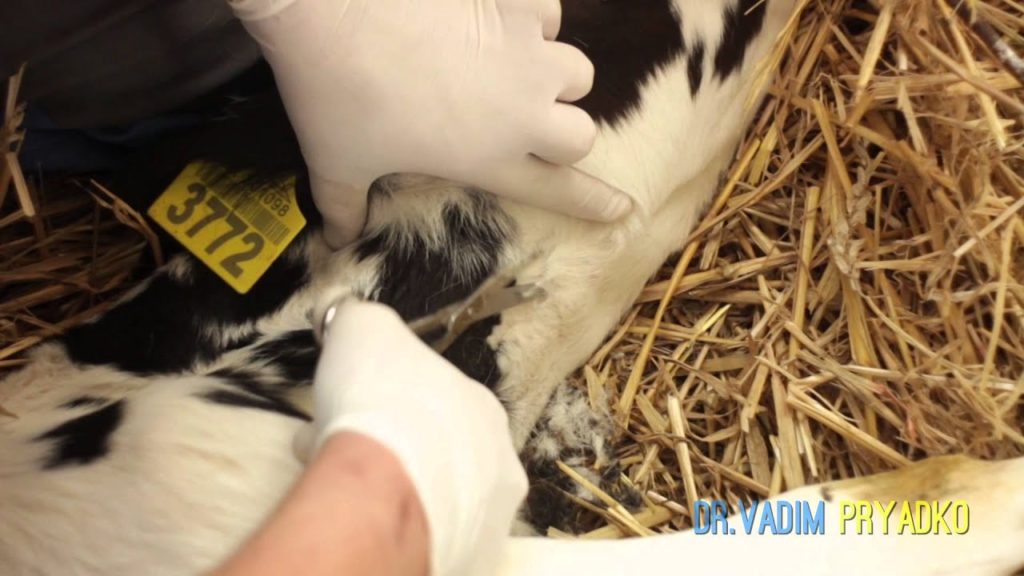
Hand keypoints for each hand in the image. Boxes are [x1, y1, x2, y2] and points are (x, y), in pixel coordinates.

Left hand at [229, 0, 632, 246]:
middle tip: (529, 124)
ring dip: (553, 76)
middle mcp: (520, 113)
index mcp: (488, 159)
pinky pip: (550, 14)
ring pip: (577, 71)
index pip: (556, 191)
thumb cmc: (336, 97)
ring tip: (514, 70)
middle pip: (581, 135)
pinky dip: (532, 19)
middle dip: (564, 133)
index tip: (623, 208)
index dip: (593, 203)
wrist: (331, 11)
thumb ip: (343, 207)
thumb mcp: (336, 165)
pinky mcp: (514, 7)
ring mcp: (524, 55)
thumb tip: (334, 240)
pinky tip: (498, 19)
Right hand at [297, 297, 527, 575]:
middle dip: (386, 444)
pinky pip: (424, 542)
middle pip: (435, 451)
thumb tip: (344, 315)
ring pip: (430, 499)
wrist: (382, 486)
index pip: (435, 401)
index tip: (355, 405)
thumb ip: (360, 319)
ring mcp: (486, 518)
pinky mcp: (465, 561)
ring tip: (342, 484)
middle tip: (341, 446)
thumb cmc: (380, 404)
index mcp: (481, 408)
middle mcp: (497, 462)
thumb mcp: (364, 328)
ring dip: (389, 487)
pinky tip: (362, 519)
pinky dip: (393, 528)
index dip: (387, 400)